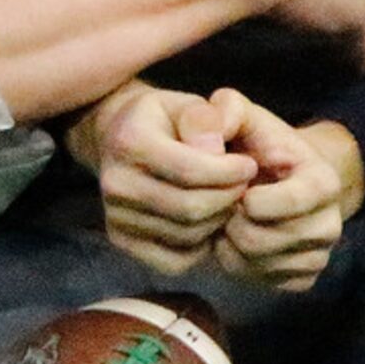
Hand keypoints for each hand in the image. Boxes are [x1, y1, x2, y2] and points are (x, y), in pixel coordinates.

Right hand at [66, 83, 257, 275]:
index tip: (249, 165)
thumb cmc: (163, 120)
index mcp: (129, 142)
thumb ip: (204, 119)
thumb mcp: (184, 104)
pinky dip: (199, 245)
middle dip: (228, 198)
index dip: (229, 172)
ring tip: (227, 198)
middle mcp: (115, 183)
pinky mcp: (121, 240)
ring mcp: (115, 216)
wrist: (119, 139)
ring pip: (186, 235)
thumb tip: (215, 151)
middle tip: (244, 184)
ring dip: (217, 220)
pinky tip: (206, 220)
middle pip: (189, 208)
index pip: (189, 170)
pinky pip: (175, 260)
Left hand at [211, 100, 364, 293]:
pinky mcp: (303, 279)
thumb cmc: (257, 142)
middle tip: (224, 202)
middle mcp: (331, 225)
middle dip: (230, 220)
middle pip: (261, 240)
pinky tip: (236, 238)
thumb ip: (223, 111)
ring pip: (256, 264)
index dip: (247, 198)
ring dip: (229, 242)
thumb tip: (207, 141)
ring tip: (227, 216)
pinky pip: (260, 281)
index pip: (285, 203)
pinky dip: (238, 263)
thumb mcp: (241, 114)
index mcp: (323, 182)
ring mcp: (319, 256)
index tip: (235, 185)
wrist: (281, 175)